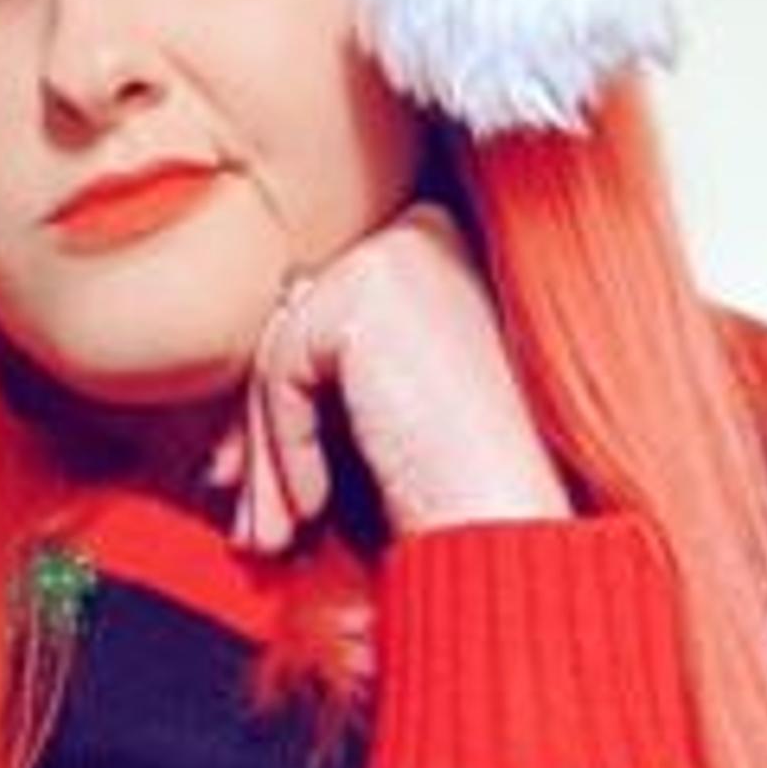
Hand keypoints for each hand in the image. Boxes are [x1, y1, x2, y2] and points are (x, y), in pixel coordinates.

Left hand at [205, 201, 571, 553]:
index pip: (328, 315)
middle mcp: (429, 230)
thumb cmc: (461, 488)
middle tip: (257, 519)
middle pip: (301, 329)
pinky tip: (314, 505)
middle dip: (269, 432)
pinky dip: (286, 446)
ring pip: (284, 352)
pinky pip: (283, 369)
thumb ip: (337, 355)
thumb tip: (274, 318)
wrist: (509, 526)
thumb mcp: (387, 405)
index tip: (272, 488)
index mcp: (443, 248)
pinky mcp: (369, 288)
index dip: (295, 406)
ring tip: (272, 537)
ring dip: (269, 454)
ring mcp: (403, 249)